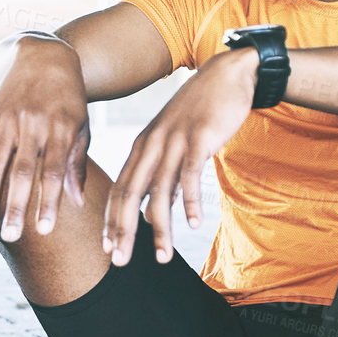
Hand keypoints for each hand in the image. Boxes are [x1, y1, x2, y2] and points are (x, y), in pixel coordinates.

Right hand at [0, 37, 90, 240]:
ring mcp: (8, 119)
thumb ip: (77, 163)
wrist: (44, 55)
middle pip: (22, 172)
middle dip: (14, 207)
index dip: (47, 202)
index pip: (54, 172)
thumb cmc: (68, 98)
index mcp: (61, 129)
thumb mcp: (81, 126)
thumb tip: (76, 202)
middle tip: (10, 236)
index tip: (44, 231)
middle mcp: (33, 124)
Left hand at [102, 48, 258, 265]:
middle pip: (130, 194)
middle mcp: (152, 145)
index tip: (109, 250)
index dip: (112, 222)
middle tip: (120, 262)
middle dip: (123, 231)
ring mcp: (174, 141)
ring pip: (160, 191)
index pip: (120, 190)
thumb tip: (157, 207)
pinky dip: (190, 201)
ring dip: (160, 228)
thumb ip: (164, 173)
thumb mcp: (174, 141)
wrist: (227, 74)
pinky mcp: (199, 138)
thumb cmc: (201, 112)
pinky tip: (194, 224)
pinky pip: (190, 174)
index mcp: (142, 148)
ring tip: (163, 257)